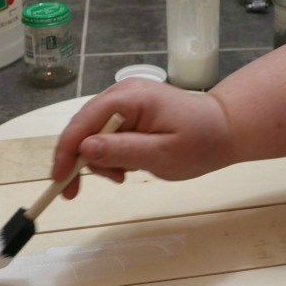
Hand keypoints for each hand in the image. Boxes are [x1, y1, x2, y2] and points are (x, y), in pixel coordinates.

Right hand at [52, 78, 233, 198]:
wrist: (225, 129)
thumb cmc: (201, 142)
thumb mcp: (163, 154)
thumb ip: (123, 151)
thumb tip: (84, 149)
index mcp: (130, 98)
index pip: (83, 123)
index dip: (66, 153)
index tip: (59, 182)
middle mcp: (122, 93)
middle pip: (83, 128)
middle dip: (80, 160)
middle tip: (78, 192)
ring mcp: (126, 100)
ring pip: (93, 133)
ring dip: (100, 160)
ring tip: (123, 176)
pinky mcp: (130, 111)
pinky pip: (107, 133)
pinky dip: (111, 154)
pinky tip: (127, 167)